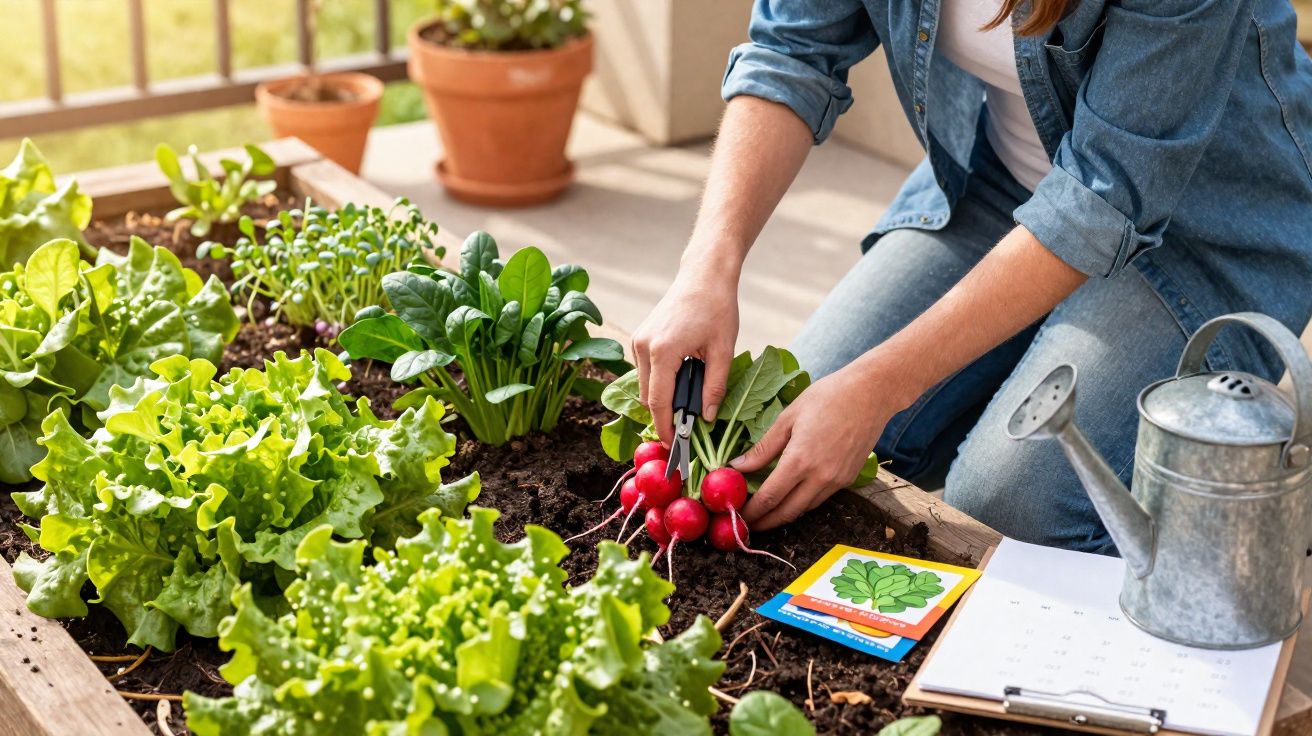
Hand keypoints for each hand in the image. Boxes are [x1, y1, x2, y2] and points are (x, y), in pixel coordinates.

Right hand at [632, 265, 738, 444]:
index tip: (676, 445)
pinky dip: (661, 381)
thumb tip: (706, 419)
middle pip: (648, 397)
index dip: (666, 427)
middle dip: (665, 414)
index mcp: (663, 351)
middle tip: (690, 424)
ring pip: (645, 385)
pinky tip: (684, 376)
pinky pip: (645, 371)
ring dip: (663, 396)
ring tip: (692, 396)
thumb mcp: (723, 350)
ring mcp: (638, 341)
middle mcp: (643, 346)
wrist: (704, 275)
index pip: (658, 402)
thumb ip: (714, 387)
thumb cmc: (717, 308)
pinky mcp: (640, 337)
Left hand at [731, 363, 895, 529]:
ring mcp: (837, 480)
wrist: (871, 393)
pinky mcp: (848, 479)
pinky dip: (803, 502)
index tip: (739, 519)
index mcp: (800, 460)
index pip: (770, 497)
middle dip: (765, 522)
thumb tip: (738, 466)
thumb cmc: (827, 397)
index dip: (752, 512)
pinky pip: (821, 498)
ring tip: (766, 513)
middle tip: (748, 525)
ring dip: (784, 514)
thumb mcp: (788, 417)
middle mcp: (820, 476)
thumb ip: (763, 448)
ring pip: (805, 508)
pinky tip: (792, 496)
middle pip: (787, 512)